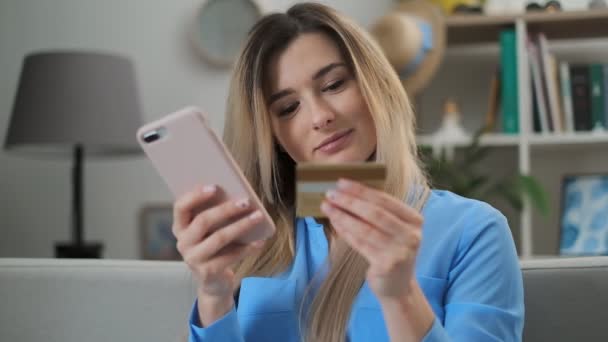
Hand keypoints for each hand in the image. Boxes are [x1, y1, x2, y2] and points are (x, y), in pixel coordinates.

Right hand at [172, 185, 266, 322]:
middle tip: (246, 201)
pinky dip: (247, 248)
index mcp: (180, 227)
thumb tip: (237, 195)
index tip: (215, 186)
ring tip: (258, 217)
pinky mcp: (207, 272)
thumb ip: (215, 215)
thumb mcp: (210, 232)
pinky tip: (260, 241)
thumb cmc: (214, 248)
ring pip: (219, 238)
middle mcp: (182, 243)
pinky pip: (230, 256)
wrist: (214, 282)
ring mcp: (193, 259)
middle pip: (203, 221)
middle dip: (226, 209)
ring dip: (241, 225)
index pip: (180, 207)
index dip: (195, 195)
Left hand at [320, 179, 423, 299]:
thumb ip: (379, 212)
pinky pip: (360, 243)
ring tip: (327, 207)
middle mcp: (411, 234)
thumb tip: (347, 192)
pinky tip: (335, 222)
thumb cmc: (391, 252)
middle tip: (330, 193)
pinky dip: (345, 231)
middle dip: (350, 201)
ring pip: (365, 228)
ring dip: (343, 216)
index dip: (361, 190)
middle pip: (375, 213)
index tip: (341, 182)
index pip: (385, 200)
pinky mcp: (386, 265)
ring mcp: (400, 251)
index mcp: (414, 220)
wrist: (398, 287)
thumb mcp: (394, 229)